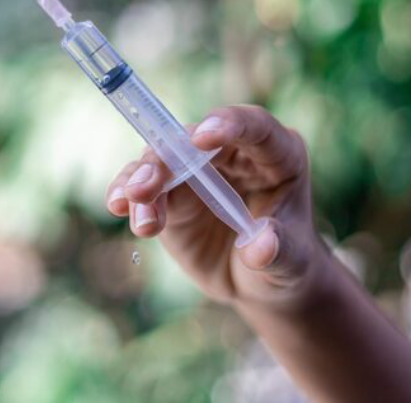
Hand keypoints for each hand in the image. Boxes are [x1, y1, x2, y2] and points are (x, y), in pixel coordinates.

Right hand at [105, 105, 322, 305]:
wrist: (259, 285)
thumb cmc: (288, 264)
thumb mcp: (293, 262)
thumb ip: (278, 250)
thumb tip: (259, 247)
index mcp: (277, 155)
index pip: (254, 126)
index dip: (228, 124)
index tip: (201, 137)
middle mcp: (233, 154)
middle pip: (193, 141)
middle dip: (166, 160)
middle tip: (143, 188)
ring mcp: (197, 171)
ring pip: (162, 160)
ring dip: (142, 179)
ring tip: (132, 209)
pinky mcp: (171, 192)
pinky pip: (143, 185)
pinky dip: (127, 193)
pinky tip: (117, 206)